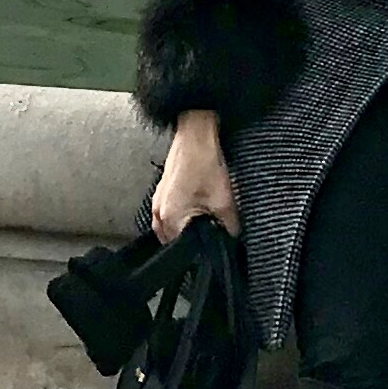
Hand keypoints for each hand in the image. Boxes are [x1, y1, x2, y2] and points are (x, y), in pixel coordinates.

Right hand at [151, 109, 236, 240]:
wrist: (195, 134)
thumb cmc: (205, 163)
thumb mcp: (225, 202)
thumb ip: (228, 229)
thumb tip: (230, 241)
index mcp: (171, 219)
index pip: (183, 253)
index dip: (200, 253)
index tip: (212, 250)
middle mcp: (158, 213)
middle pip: (175, 242)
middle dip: (192, 242)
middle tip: (211, 234)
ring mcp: (157, 202)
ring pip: (171, 229)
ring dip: (186, 229)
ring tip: (205, 219)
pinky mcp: (162, 193)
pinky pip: (170, 215)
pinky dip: (183, 217)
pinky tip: (198, 208)